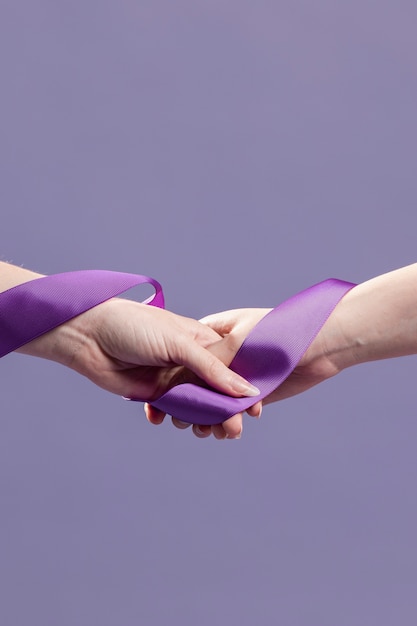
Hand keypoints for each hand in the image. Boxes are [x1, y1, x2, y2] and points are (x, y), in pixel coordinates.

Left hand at [18, 297, 259, 418]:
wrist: (88, 336)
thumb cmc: (134, 327)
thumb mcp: (179, 344)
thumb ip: (213, 370)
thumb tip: (247, 391)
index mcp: (202, 343)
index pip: (232, 370)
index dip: (244, 392)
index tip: (254, 413)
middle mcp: (189, 362)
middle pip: (216, 394)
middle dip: (223, 414)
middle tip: (229, 432)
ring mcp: (171, 379)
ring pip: (194, 407)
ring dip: (197, 420)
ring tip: (194, 427)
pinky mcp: (152, 393)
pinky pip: (169, 412)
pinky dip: (168, 418)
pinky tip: (159, 417)